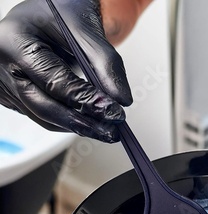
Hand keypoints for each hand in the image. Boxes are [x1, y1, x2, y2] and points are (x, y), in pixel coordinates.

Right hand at [0, 0, 131, 141]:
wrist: (49, 12)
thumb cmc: (62, 12)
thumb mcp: (85, 27)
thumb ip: (105, 62)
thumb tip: (121, 99)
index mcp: (14, 40)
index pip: (53, 81)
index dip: (86, 100)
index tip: (113, 112)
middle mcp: (3, 64)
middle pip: (44, 106)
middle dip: (82, 122)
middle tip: (112, 131)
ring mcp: (6, 83)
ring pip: (44, 117)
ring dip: (78, 127)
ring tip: (107, 130)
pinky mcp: (14, 96)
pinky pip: (43, 116)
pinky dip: (69, 121)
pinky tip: (91, 122)